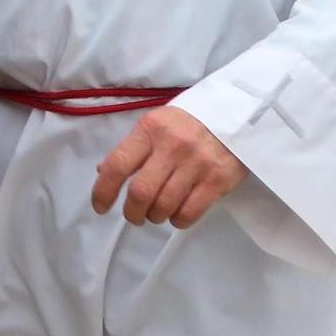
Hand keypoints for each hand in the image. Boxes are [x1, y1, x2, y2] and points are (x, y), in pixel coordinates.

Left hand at [92, 106, 247, 227]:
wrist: (236, 115)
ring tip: (155, 214)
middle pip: (141, 191)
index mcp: (150, 129)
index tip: (99, 206)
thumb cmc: (187, 122)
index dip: (103, 190)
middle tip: (133, 216)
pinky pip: (190, 211)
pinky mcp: (218, 179)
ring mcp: (197, 163)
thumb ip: (131, 148)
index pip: (117, 164)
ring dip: (154, 217)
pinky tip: (175, 216)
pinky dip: (178, 220)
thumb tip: (103, 171)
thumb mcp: (155, 124)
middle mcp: (172, 146)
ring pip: (165, 204)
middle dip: (132, 211)